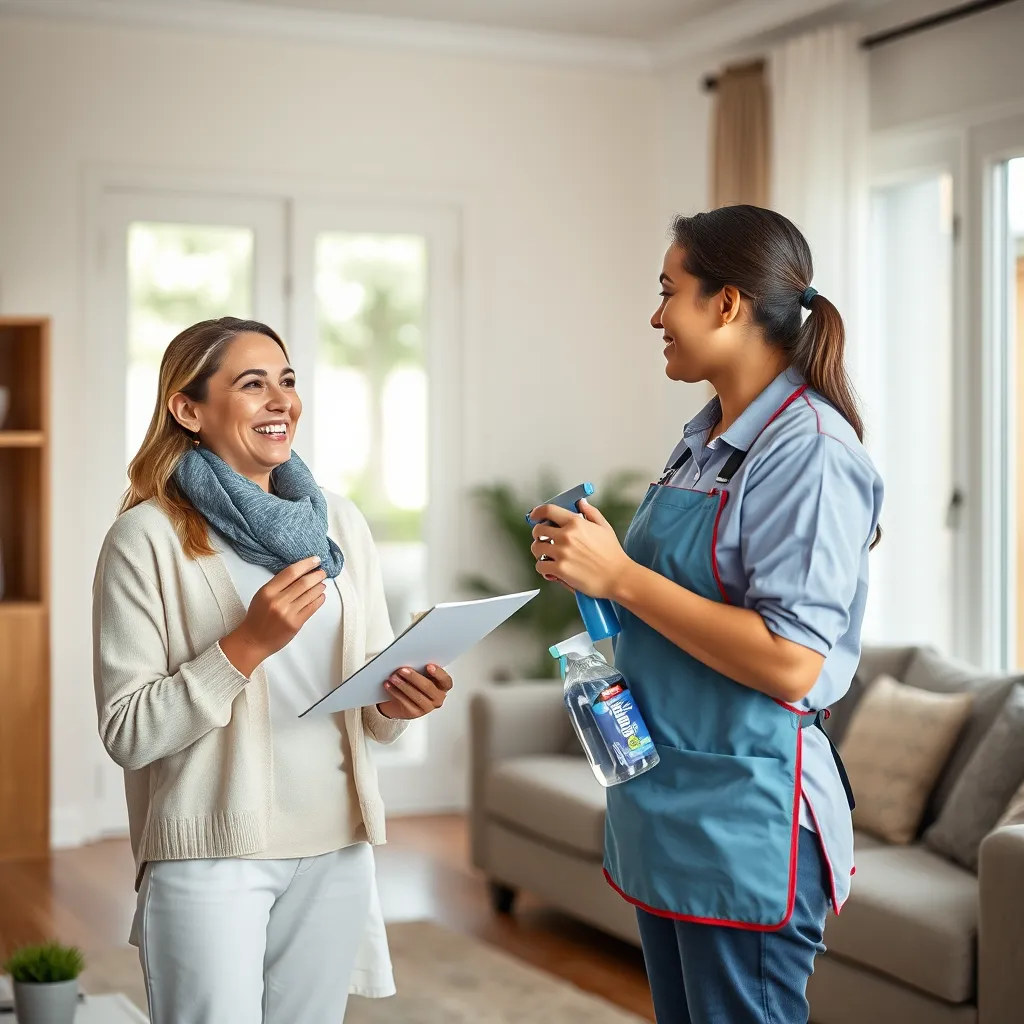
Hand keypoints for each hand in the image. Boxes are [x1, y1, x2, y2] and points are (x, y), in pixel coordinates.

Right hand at [221, 556, 326, 675]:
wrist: (253, 641)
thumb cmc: (258, 617)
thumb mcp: (262, 596)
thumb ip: (278, 585)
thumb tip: (300, 573)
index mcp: (268, 591)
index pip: (291, 572)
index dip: (306, 564)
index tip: (316, 560)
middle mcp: (278, 601)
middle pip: (303, 582)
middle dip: (316, 575)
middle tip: (322, 572)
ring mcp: (287, 613)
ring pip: (310, 594)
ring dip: (319, 587)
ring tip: (322, 584)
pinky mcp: (295, 624)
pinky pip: (311, 608)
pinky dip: (319, 600)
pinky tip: (321, 596)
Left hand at [376, 664, 452, 719]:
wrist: (402, 702)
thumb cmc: (415, 684)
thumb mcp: (422, 675)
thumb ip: (421, 669)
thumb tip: (412, 661)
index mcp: (443, 686)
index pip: (446, 680)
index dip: (438, 673)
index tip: (428, 666)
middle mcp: (438, 698)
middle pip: (428, 687)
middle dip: (414, 677)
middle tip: (402, 670)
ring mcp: (427, 707)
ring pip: (416, 695)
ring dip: (403, 685)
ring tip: (393, 677)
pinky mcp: (415, 713)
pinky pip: (405, 702)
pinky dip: (395, 692)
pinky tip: (389, 685)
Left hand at [528, 500, 631, 599]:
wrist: (618, 577)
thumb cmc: (612, 554)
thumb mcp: (604, 527)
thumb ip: (591, 512)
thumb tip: (581, 502)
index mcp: (576, 523)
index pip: (548, 510)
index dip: (537, 512)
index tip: (534, 516)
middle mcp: (566, 536)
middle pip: (538, 530)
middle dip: (538, 535)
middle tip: (544, 540)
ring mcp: (562, 553)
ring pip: (536, 548)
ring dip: (540, 552)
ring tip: (549, 556)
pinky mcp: (560, 570)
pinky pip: (540, 566)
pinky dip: (544, 569)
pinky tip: (552, 570)